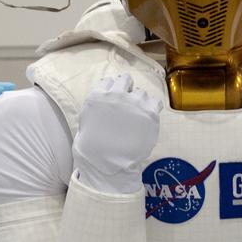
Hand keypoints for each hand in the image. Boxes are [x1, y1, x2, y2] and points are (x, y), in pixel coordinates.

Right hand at [72, 74, 160, 194]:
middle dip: (126, 90)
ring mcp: (134, 103)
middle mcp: (116, 95)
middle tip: (127, 104)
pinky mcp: (149, 113)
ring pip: (141, 92)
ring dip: (139, 101)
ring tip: (136, 117)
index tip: (115, 99)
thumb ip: (97, 104)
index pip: (108, 81)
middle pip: (125, 80)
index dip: (112, 90)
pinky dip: (152, 108)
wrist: (107, 161)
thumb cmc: (94, 145)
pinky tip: (146, 118)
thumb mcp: (86, 119)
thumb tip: (106, 94)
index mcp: (98, 95)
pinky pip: (155, 102)